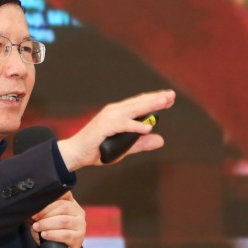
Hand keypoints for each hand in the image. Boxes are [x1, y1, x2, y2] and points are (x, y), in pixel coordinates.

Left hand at [30, 191, 86, 247]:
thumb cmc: (51, 230)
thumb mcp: (45, 218)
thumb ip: (41, 211)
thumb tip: (30, 207)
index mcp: (71, 203)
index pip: (64, 194)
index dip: (50, 198)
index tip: (37, 204)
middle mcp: (78, 212)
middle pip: (63, 207)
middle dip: (45, 212)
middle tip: (34, 218)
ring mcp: (80, 225)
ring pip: (64, 221)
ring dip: (47, 224)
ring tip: (37, 227)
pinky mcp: (79, 238)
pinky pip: (66, 235)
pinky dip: (53, 234)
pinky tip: (44, 235)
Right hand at [56, 90, 175, 170]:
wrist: (76, 153)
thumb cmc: (98, 149)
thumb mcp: (125, 148)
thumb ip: (141, 143)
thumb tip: (160, 140)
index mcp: (119, 114)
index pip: (139, 104)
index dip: (154, 100)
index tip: (169, 97)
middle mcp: (114, 112)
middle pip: (138, 103)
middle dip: (156, 98)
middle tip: (171, 95)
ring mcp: (109, 117)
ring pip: (133, 109)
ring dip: (149, 105)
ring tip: (164, 102)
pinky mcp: (104, 126)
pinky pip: (123, 125)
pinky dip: (135, 125)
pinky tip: (148, 127)